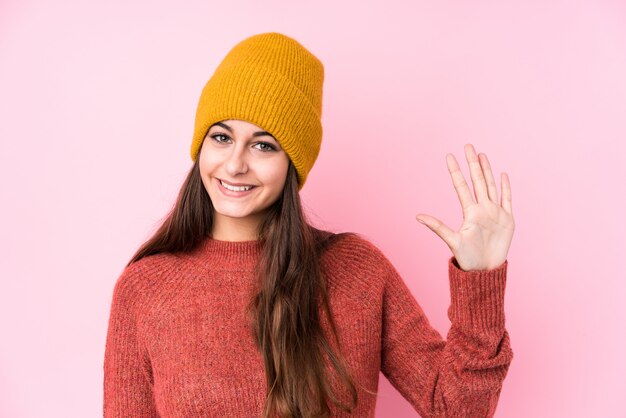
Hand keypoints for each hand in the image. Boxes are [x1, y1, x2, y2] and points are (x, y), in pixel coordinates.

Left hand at [415, 144, 514, 270]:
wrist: (486, 271)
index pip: (461, 187)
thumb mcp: (452, 241)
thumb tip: (417, 216)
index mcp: (469, 212)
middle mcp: (482, 209)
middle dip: (473, 164)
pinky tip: (502, 174)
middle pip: (477, 181)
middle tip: (468, 146)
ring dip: (487, 170)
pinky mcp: (508, 220)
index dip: (456, 172)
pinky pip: (507, 200)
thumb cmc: (467, 258)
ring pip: (491, 186)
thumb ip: (438, 226)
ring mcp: (495, 213)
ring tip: (482, 155)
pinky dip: (505, 188)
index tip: (449, 156)